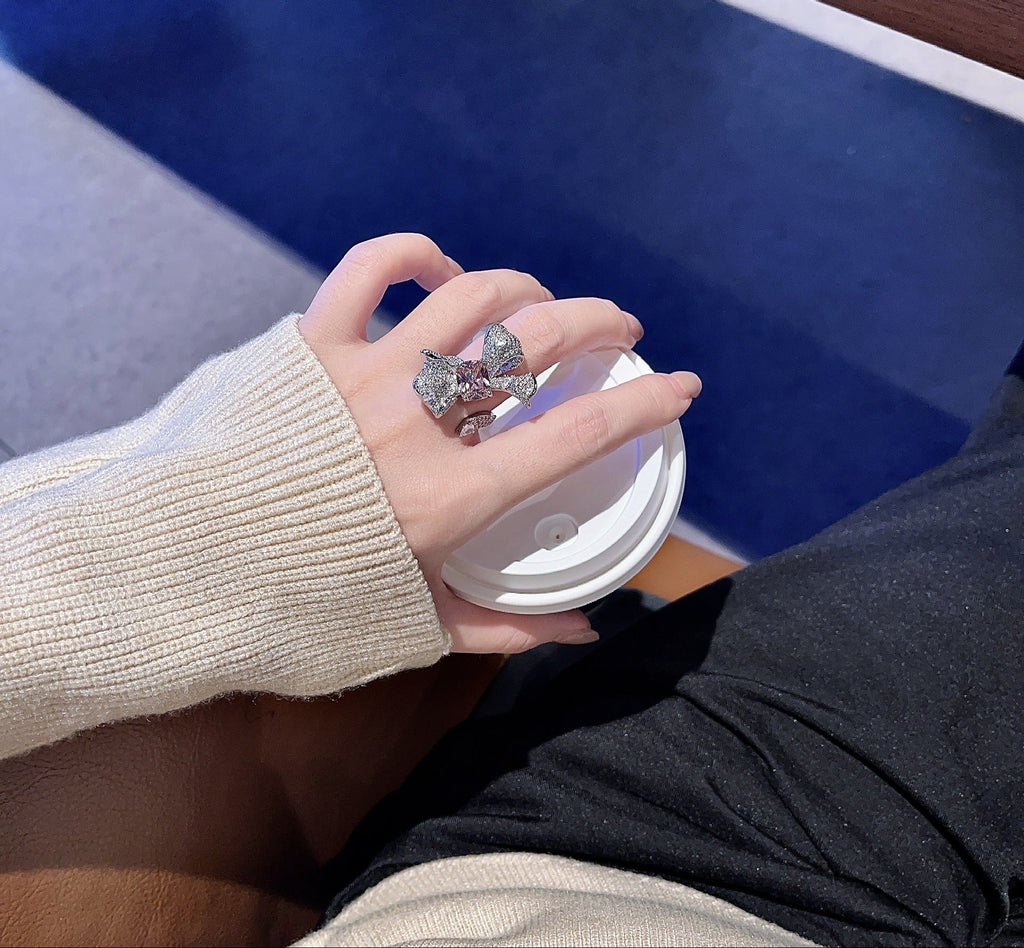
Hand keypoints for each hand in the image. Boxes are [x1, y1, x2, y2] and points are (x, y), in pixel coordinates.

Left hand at [298, 234, 700, 653]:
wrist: (179, 570)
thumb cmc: (299, 604)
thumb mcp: (413, 625)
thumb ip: (506, 626)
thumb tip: (583, 630)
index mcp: (453, 497)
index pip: (578, 432)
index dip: (646, 404)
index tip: (681, 387)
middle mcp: (418, 423)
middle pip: (538, 344)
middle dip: (600, 325)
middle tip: (620, 333)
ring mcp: (364, 374)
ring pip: (472, 298)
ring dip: (526, 288)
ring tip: (546, 301)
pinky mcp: (310, 345)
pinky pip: (372, 270)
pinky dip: (417, 255)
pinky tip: (444, 267)